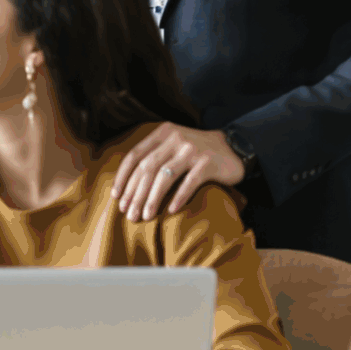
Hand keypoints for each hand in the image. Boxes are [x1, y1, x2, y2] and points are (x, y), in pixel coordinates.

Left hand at [112, 123, 243, 221]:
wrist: (234, 148)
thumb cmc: (196, 153)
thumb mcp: (172, 146)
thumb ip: (153, 156)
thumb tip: (126, 186)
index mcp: (162, 133)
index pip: (134, 155)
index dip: (123, 177)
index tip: (116, 197)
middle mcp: (174, 138)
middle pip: (147, 168)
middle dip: (135, 193)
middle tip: (128, 213)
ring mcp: (192, 149)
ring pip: (164, 176)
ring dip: (152, 198)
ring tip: (145, 216)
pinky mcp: (208, 162)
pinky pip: (189, 182)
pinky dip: (178, 197)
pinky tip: (170, 211)